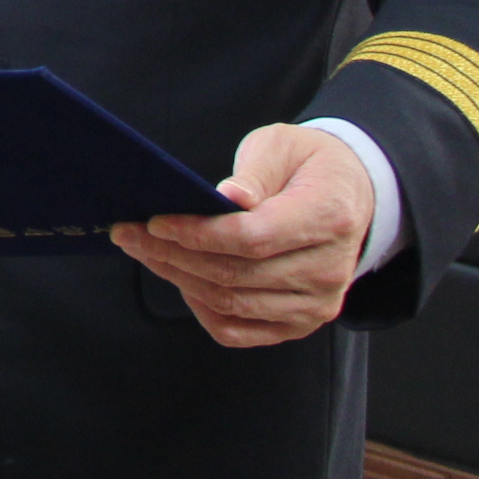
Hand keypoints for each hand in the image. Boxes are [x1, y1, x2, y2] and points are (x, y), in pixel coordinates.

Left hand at [112, 124, 375, 347]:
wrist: (350, 195)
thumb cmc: (308, 164)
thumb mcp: (282, 146)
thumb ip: (255, 173)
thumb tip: (227, 199)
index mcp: (328, 217)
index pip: (253, 238)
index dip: (198, 234)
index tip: (153, 221)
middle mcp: (329, 270)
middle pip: (236, 274)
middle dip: (172, 254)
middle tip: (128, 233)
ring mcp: (317, 303)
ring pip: (233, 304)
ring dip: (179, 279)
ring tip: (144, 251)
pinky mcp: (301, 323)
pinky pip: (241, 332)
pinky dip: (202, 310)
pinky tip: (179, 280)